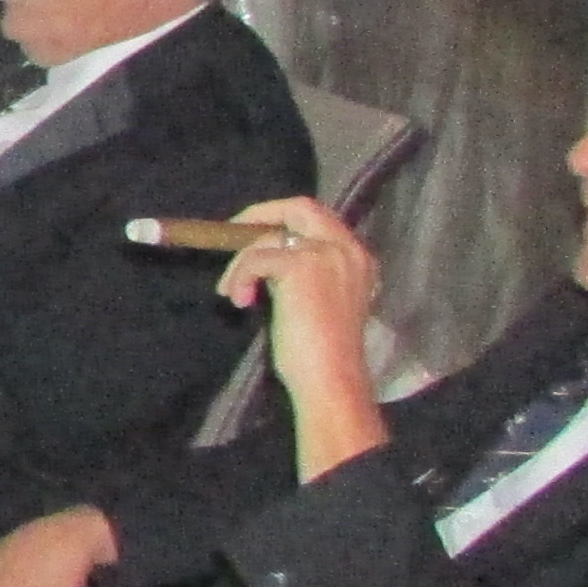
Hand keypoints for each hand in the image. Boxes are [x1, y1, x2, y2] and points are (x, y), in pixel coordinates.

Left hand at [214, 195, 392, 482]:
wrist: (329, 379)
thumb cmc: (318, 354)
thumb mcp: (315, 302)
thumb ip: (302, 274)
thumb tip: (263, 259)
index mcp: (357, 259)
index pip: (319, 219)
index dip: (282, 218)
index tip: (253, 232)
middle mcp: (349, 249)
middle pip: (300, 207)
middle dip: (259, 215)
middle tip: (229, 230)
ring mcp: (327, 254)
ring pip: (268, 237)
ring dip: (241, 263)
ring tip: (234, 293)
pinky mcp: (302, 265)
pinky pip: (255, 258)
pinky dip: (239, 275)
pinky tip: (240, 302)